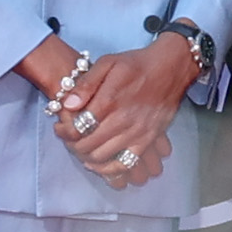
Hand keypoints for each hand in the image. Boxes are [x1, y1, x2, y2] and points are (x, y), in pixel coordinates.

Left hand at [56, 37, 192, 189]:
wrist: (171, 68)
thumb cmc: (137, 64)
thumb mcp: (108, 63)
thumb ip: (86, 84)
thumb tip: (69, 104)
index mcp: (110, 100)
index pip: (78, 127)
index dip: (64, 132)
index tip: (59, 129)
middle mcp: (123, 120)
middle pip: (88, 145)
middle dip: (73, 146)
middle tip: (69, 140)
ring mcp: (137, 132)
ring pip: (103, 157)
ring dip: (87, 157)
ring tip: (82, 149)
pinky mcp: (148, 140)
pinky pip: (126, 163)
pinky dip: (110, 169)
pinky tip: (101, 164)